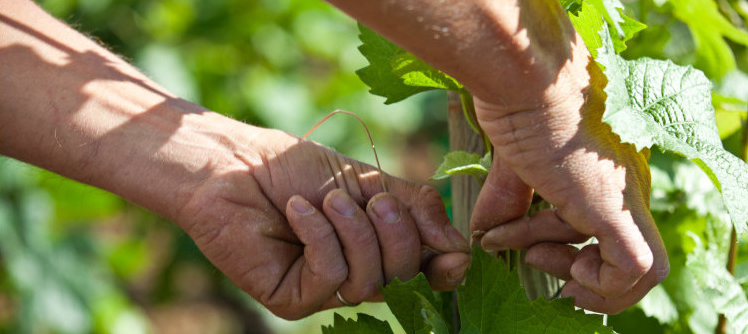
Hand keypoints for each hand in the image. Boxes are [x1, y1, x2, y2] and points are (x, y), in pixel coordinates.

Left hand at [173, 127, 469, 319]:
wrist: (235, 165)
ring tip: (326, 199)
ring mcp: (325, 290)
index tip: (454, 252)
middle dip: (396, 232)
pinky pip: (331, 276)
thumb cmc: (297, 169)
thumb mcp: (369, 181)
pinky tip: (297, 211)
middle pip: (405, 274)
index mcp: (379, 246)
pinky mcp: (293, 299)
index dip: (446, 265)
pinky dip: (320, 235)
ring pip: (370, 279)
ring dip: (353, 230)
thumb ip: (417, 209)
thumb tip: (462, 248)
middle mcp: (357, 273)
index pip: (428, 271)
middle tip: (373, 200)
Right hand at [468, 3, 668, 313]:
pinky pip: (636, 271)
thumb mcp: (514, 167)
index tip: (525, 247)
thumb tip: (484, 235)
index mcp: (606, 177)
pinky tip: (556, 263)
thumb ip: (508, 202)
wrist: (526, 80)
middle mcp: (626, 189)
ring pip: (639, 273)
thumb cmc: (519, 104)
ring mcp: (627, 199)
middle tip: (530, 257)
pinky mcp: (618, 209)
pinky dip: (599, 285)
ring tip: (535, 256)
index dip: (566, 249)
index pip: (601, 232)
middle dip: (569, 267)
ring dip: (585, 283)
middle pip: (616, 254)